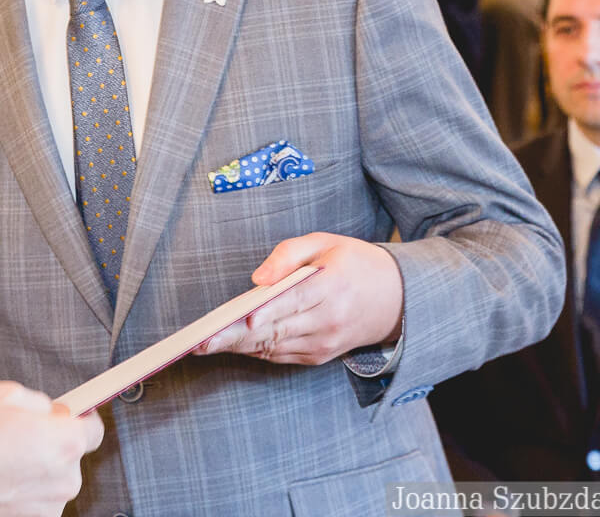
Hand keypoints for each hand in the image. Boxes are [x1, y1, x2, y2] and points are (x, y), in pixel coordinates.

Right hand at [0, 382, 103, 516]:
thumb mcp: (4, 395)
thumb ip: (40, 402)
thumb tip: (51, 410)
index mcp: (66, 441)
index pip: (94, 428)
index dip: (78, 420)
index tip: (69, 419)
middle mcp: (67, 477)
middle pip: (70, 455)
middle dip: (50, 445)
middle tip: (18, 439)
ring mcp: (52, 504)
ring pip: (53, 478)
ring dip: (36, 470)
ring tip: (3, 463)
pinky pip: (38, 499)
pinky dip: (24, 492)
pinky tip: (1, 482)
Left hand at [193, 233, 401, 364]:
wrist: (398, 298)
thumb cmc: (355, 264)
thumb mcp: (326, 243)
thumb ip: (289, 254)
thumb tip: (258, 280)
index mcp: (332, 287)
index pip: (293, 302)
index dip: (266, 313)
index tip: (241, 319)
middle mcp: (329, 320)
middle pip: (276, 331)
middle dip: (235, 337)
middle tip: (201, 341)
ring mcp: (326, 342)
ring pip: (275, 348)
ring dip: (239, 348)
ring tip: (205, 346)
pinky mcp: (321, 355)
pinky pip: (283, 356)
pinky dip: (257, 351)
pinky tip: (233, 345)